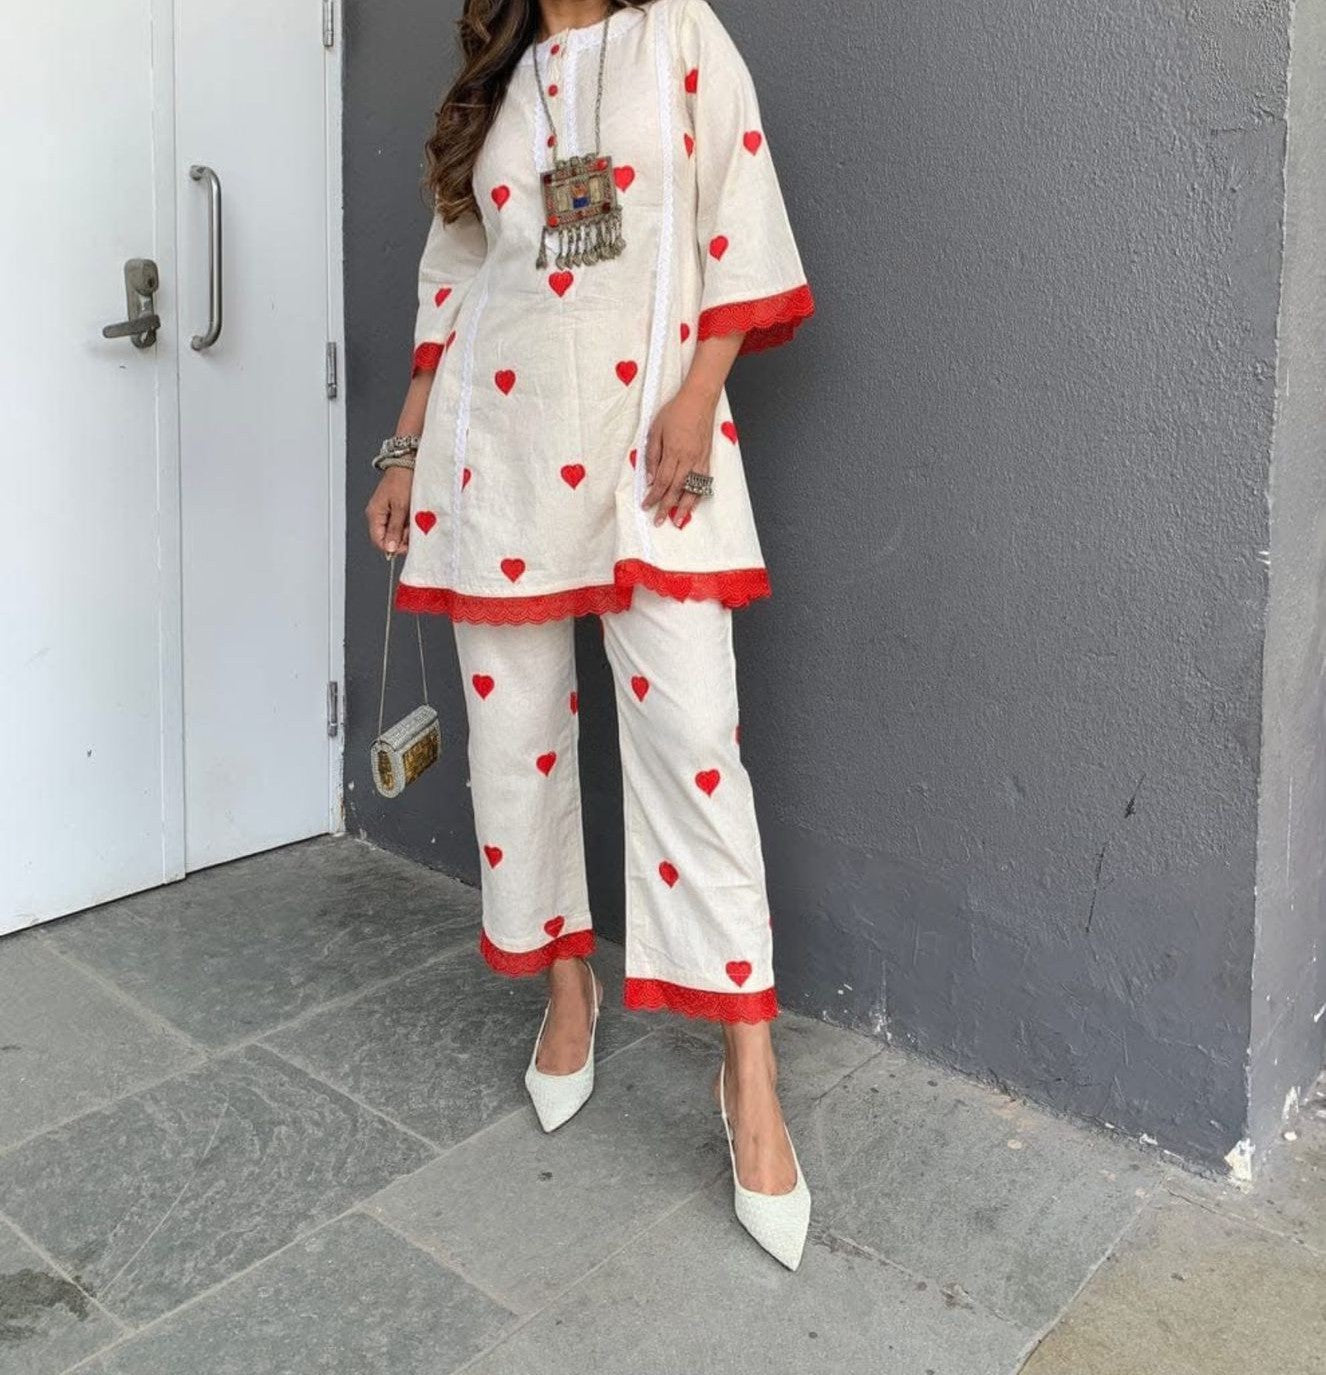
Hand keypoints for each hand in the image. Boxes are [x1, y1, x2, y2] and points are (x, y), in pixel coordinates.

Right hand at [365, 467, 414, 554]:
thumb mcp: (401, 507)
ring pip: (396, 531)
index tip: (407, 547)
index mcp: (375, 514)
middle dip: (402, 539)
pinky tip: (416, 518)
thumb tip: (389, 548)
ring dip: (407, 531)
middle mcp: (378, 515)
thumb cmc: (403, 480)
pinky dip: (409, 524)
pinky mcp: (395, 508)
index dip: (392, 548)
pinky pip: (401, 523)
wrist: (408, 463)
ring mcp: (387, 512)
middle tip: (415, 532)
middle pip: (387, 538)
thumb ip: (394, 529)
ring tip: (417, 522)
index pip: (378, 541)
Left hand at [642, 382, 716, 527]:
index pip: (661, 481)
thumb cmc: (675, 412)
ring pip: (692, 489)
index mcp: (674, 452)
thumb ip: (652, 455)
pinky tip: (693, 504)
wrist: (699, 400)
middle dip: (666, 507)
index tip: (646, 506)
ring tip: (678, 521)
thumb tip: (649, 478)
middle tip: (659, 522)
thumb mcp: (655, 430)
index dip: (653, 496)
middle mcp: (688, 459)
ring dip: (684, 508)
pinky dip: (697, 496)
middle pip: (676, 489)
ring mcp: (700, 460)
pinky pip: (703, 482)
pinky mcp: (707, 459)